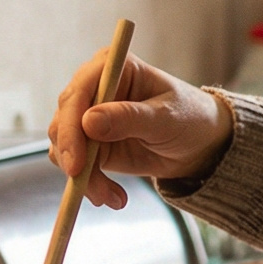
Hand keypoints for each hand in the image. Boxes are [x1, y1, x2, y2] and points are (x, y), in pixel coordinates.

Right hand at [48, 51, 231, 207]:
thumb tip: (89, 121)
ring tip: (112, 197)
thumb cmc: (189, 118)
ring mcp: (88, 116)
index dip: (72, 125)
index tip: (77, 161)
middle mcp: (94, 87)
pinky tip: (113, 197)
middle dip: (72, 157)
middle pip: (64, 119)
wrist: (199, 144)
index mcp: (113, 66)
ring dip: (83, 177)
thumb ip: (130, 118)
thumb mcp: (166, 118)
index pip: (79, 92)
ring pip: (64, 146)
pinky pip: (74, 164)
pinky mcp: (89, 143)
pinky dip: (88, 184)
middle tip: (86, 185)